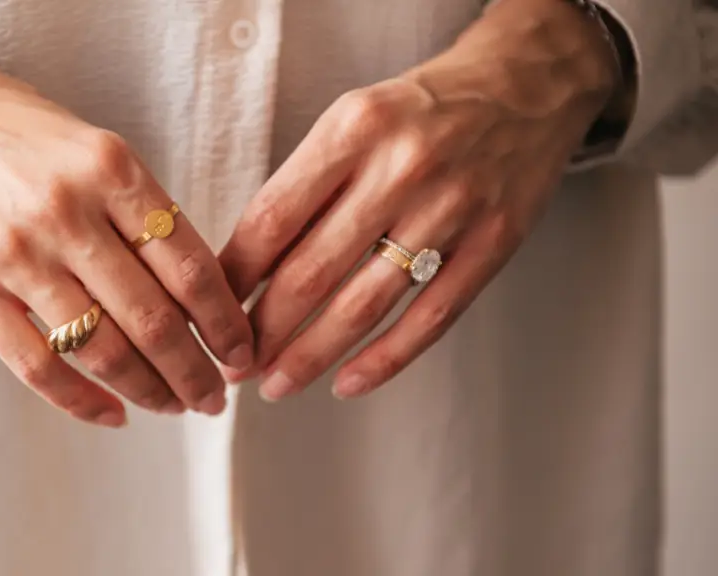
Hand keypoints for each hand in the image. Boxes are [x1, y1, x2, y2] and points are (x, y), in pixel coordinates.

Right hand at [0, 24, 253, 425]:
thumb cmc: (21, 133)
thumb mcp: (97, 150)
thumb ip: (142, 216)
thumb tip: (199, 300)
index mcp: (111, 169)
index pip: (190, 266)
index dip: (225, 323)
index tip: (241, 351)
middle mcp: (66, 211)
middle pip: (152, 319)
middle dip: (195, 372)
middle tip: (216, 396)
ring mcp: (14, 252)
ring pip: (101, 350)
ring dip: (150, 391)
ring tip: (175, 405)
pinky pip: (37, 365)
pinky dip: (83, 401)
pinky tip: (115, 414)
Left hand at [219, 0, 618, 400]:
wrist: (526, 85)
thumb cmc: (419, 111)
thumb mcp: (352, 121)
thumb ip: (305, 186)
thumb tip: (247, 268)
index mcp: (353, 129)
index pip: (272, 219)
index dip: (234, 277)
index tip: (210, 312)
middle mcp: (401, 167)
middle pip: (311, 272)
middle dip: (263, 330)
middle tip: (236, 365)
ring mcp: (452, 208)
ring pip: (365, 304)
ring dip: (312, 355)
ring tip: (277, 384)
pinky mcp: (494, 242)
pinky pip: (430, 317)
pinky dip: (385, 360)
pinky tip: (348, 383)